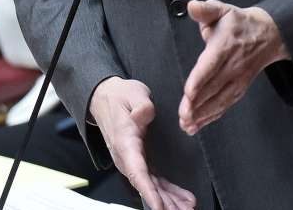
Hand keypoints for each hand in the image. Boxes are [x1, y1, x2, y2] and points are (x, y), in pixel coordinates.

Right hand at [89, 77, 196, 209]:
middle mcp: (127, 156)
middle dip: (163, 201)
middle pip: (146, 184)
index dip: (148, 191)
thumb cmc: (120, 96)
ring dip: (169, 199)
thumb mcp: (132, 93)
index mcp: (125, 141)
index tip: (159, 206)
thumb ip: (140, 104)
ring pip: (151, 185)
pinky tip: (182, 199)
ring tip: (188, 207)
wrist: (105, 97)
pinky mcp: (140, 160)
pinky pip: (154, 180)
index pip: (136, 170)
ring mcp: (133, 160)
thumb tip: (145, 112)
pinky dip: (168, 191)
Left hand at [178, 0, 289, 135]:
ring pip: (219, 100)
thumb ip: (206, 9)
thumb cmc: (239, 23)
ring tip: (187, 125)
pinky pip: (225, 105)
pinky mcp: (239, 89)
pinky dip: (212, 117)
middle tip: (183, 116)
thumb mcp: (223, 9)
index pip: (211, 65)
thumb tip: (192, 6)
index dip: (200, 79)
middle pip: (213, 88)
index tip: (189, 92)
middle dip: (197, 104)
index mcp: (225, 46)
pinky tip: (198, 125)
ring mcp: (237, 80)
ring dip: (203, 115)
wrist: (269, 35)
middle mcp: (232, 66)